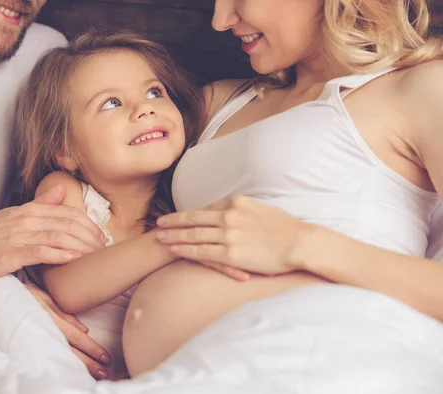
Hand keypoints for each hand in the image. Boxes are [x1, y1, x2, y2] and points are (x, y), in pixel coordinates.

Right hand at [0, 185, 105, 282]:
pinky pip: (44, 252)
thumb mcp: (13, 216)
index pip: (66, 212)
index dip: (87, 223)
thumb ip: (39, 204)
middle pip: (67, 223)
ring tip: (95, 253)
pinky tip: (76, 260)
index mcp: (28, 211)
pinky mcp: (14, 253)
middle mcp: (26, 219)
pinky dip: (63, 254)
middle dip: (89, 234)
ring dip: (81, 245)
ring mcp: (20, 236)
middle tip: (103, 245)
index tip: (100, 234)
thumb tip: (61, 190)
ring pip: (60, 236)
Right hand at [25, 284, 110, 379]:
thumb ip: (63, 313)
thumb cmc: (21, 295)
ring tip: (93, 376)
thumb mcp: (44, 298)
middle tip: (104, 373)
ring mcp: (34, 342)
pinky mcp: (25, 348)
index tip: (106, 357)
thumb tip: (83, 329)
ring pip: (60, 358)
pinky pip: (46, 358)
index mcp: (51, 319)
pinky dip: (59, 366)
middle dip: (89, 364)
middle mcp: (44, 333)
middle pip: (71, 352)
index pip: (77, 338)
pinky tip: (67, 373)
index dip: (92, 349)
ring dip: (78, 367)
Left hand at [156, 196, 306, 275]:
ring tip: (160, 238)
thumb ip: (242, 210)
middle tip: (158, 224)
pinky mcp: (230, 253)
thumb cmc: (286, 228)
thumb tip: (230, 211)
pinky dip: (185, 250)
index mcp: (236, 203)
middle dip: (173, 222)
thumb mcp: (261, 209)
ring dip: (174, 236)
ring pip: (193, 235)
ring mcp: (228, 235)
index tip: (176, 216)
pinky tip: (174, 250)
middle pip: (193, 220)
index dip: (188, 214)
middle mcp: (229, 217)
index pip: (206, 209)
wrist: (300, 243)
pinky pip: (201, 251)